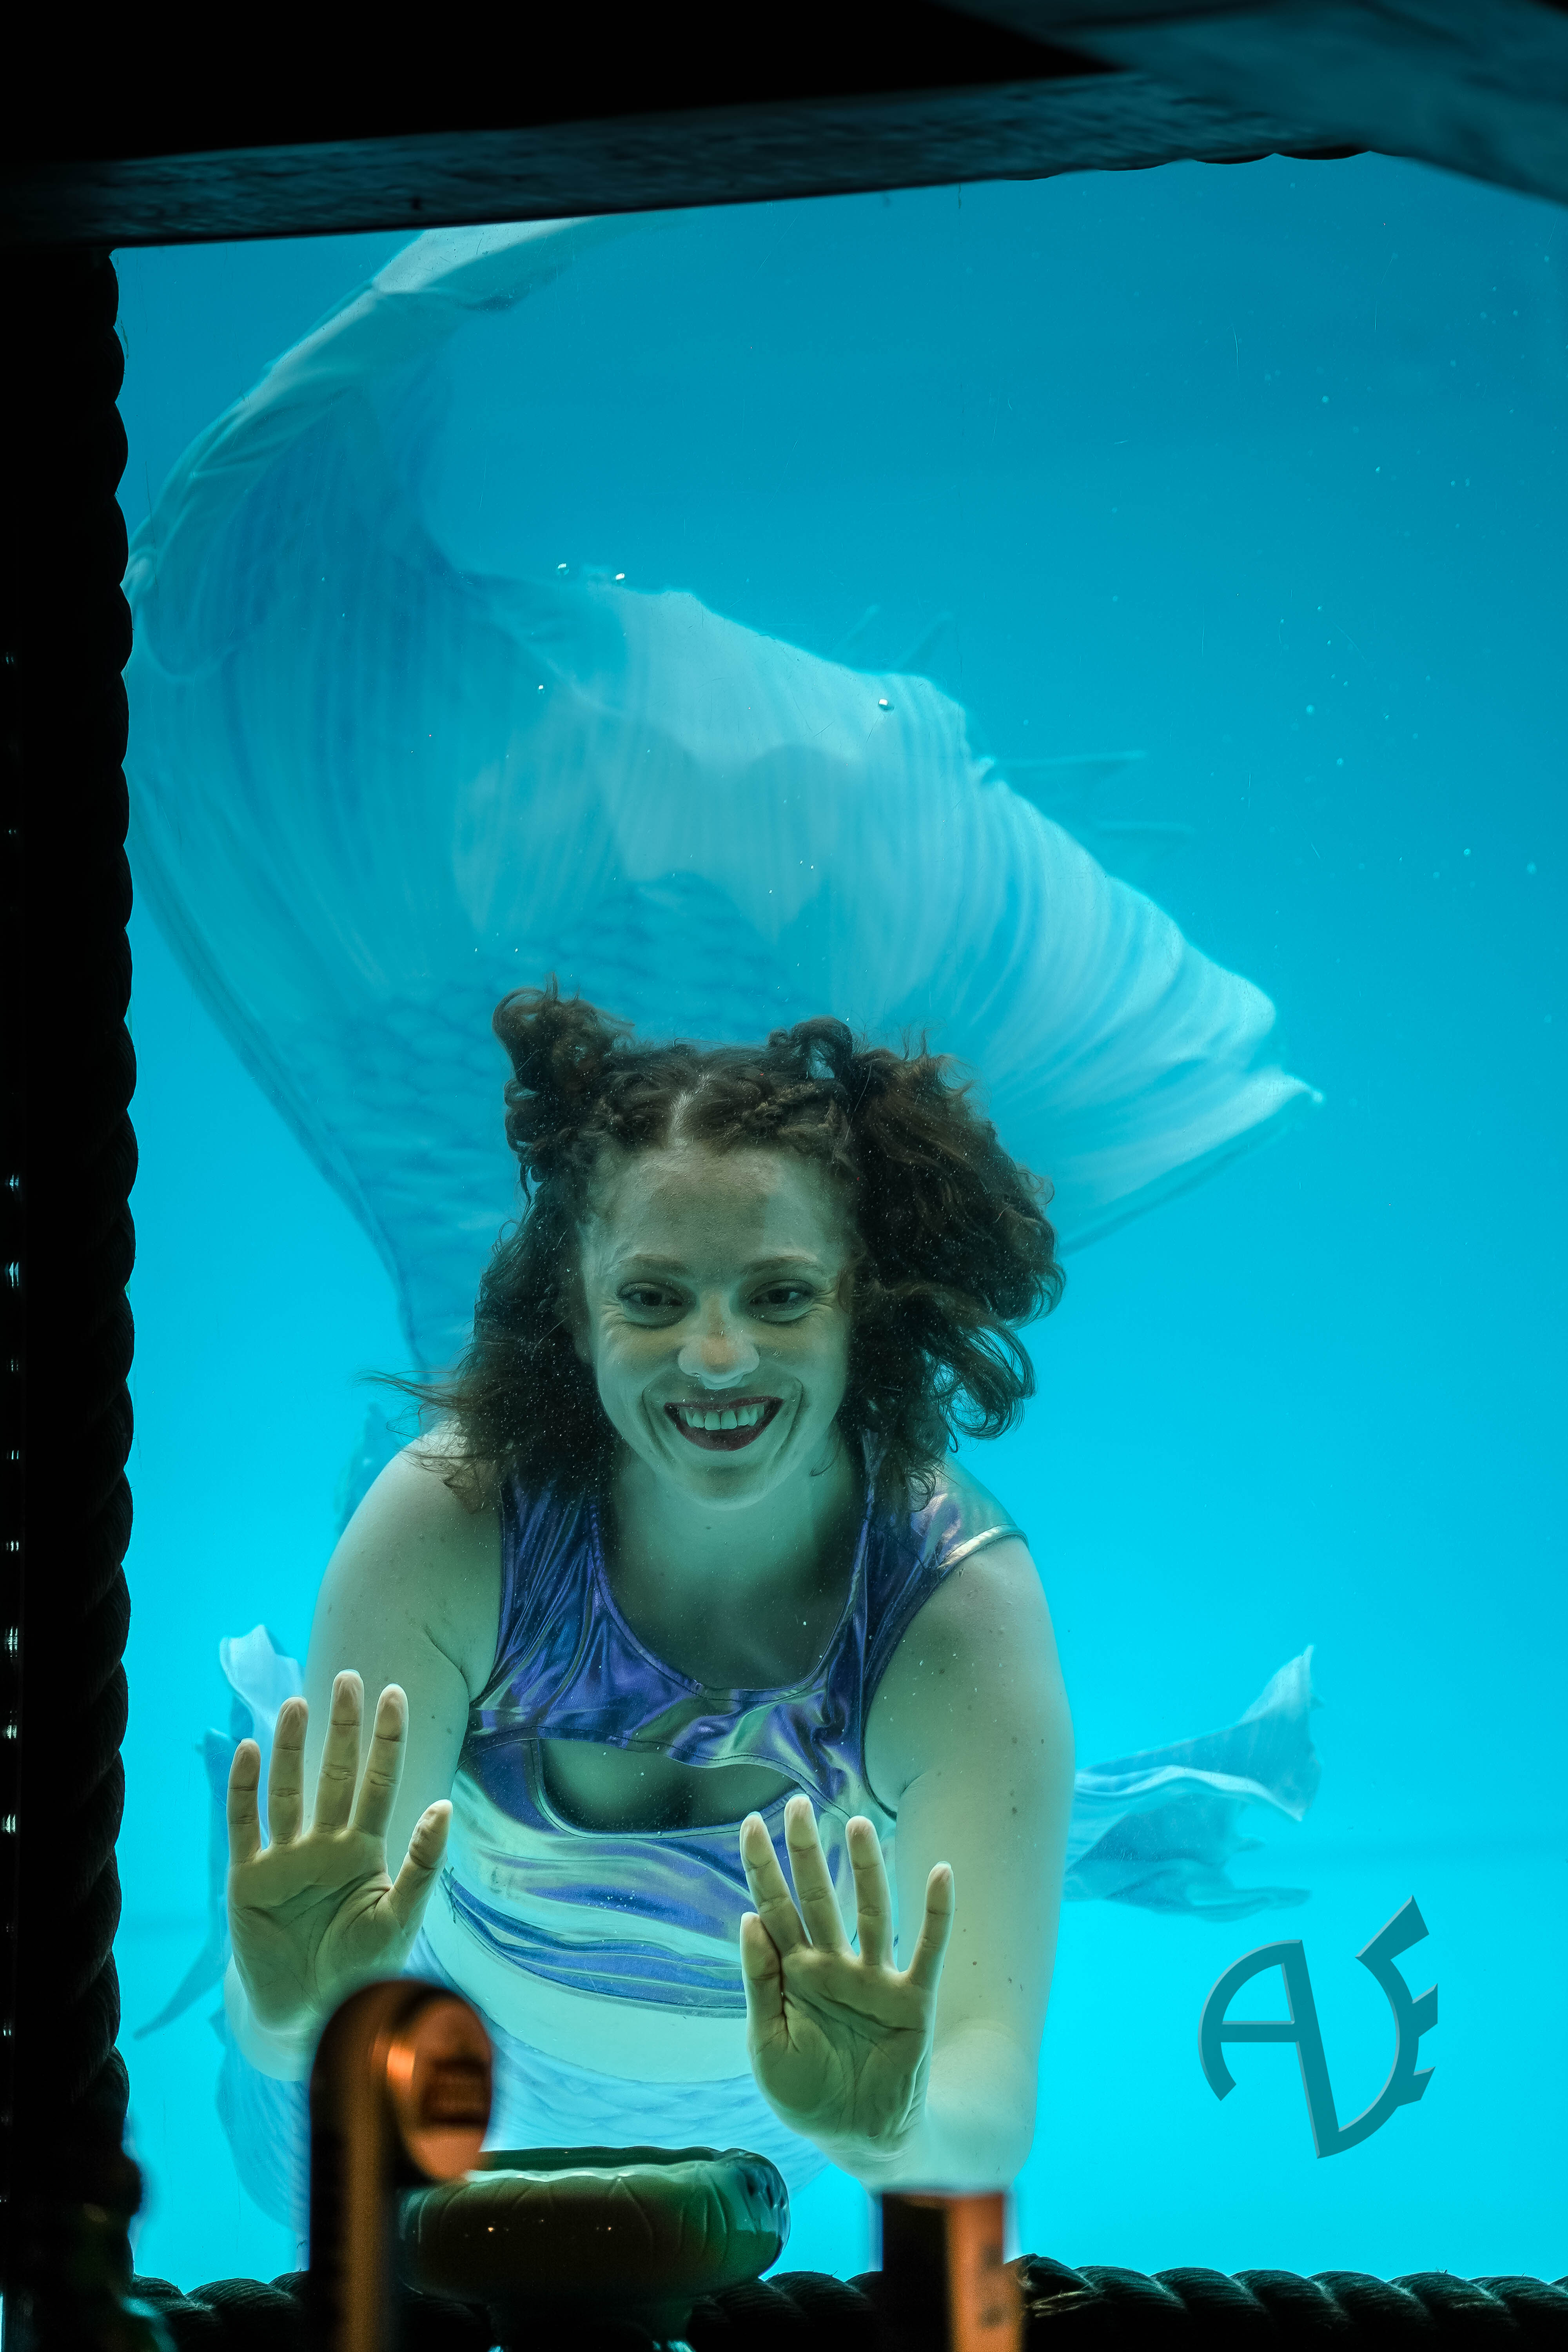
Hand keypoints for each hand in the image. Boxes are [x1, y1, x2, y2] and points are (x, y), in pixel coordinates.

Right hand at [226, 1672, 449, 2036]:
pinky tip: (248, 1750)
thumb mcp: (399, 1917)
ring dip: (293, 1750)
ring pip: (289, 1792)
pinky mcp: (249, 1881)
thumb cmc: (362, 1969)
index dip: (386, 1741)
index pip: (379, 1783)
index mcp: (365, 1850)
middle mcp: (325, 1845)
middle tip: (348, 1679)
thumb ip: (421, 1863)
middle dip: (342, 1730)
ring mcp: (285, 1860)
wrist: (314, 2018)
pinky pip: (246, 1827)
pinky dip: (244, 1790)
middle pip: (335, 1775)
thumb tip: (444, 1806)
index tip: (394, 1693)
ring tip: (299, 1704)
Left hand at [738, 1795, 952, 2172]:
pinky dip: (935, 1913)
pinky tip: (940, 1873)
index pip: (773, 1907)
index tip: (749, 1823)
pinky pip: (926, 1950)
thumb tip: (747, 1918)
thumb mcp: (767, 2046)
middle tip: (797, 1804)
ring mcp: (873, 1980)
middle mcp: (832, 1965)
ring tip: (858, 1826)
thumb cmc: (806, 2093)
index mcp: (792, 1974)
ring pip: (870, 1912)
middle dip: (806, 1852)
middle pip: (817, 1897)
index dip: (761, 1867)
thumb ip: (759, 1983)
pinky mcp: (912, 2001)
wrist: (856, 2139)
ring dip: (866, 1869)